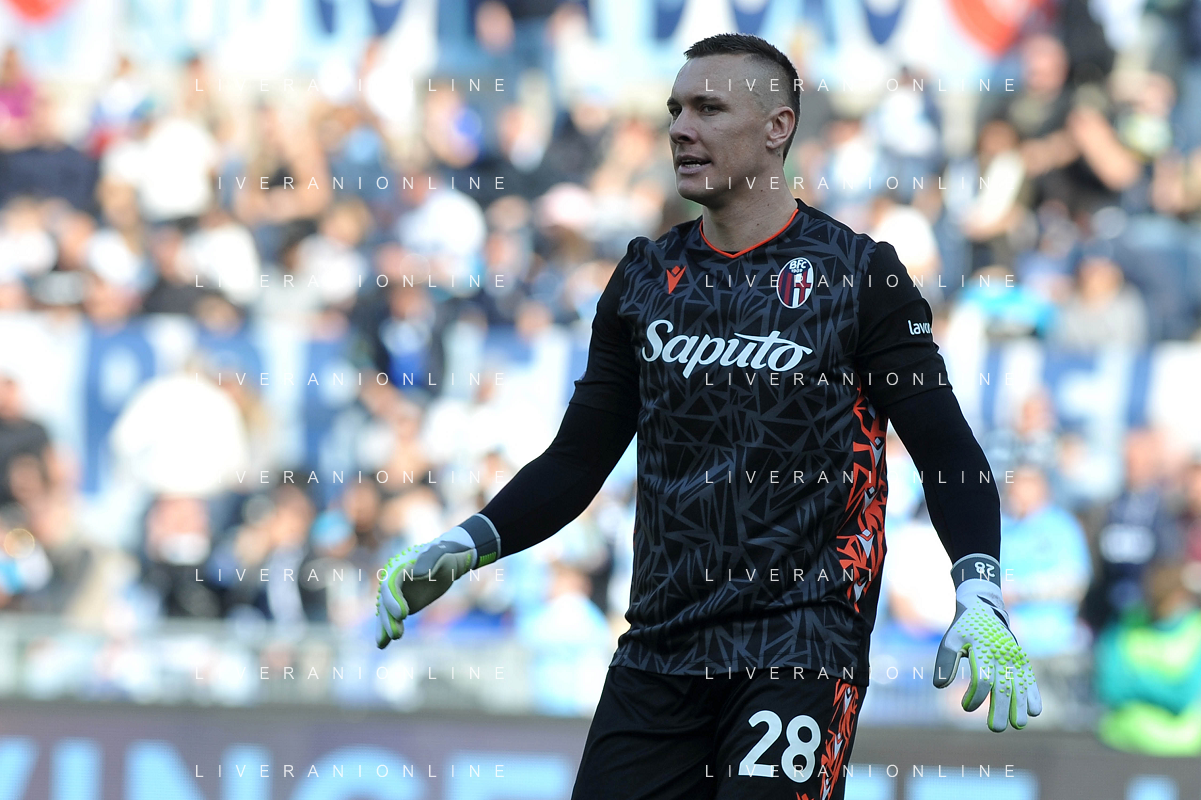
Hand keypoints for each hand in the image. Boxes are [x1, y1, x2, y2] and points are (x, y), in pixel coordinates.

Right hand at [375, 515, 499, 648]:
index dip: (393, 599)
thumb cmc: (447, 551)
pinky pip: (393, 617)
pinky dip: (386, 630)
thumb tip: (419, 572)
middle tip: (397, 634)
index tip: (403, 614)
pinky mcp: (403, 603)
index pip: (391, 584)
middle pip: (386, 601)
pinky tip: (382, 645)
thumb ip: (430, 558)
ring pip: (387, 612)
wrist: (450, 558)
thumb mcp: (442, 551)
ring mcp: (398, 593)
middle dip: (388, 618)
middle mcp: (394, 581)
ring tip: (387, 642)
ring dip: (386, 627)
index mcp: (400, 566)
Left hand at [933, 555, 1041, 731]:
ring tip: (1018, 725)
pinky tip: (1034, 711)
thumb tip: (939, 685)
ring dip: (1019, 706)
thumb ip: (945, 661)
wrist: (984, 609)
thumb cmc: (964, 629)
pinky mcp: (1021, 660)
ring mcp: (1014, 657)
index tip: (965, 707)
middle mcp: (1002, 653)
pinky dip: (1033, 694)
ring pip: (1019, 685)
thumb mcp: (951, 640)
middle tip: (996, 728)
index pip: (983, 677)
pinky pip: (1029, 679)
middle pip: (1003, 685)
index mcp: (983, 648)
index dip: (975, 696)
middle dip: (1001, 708)